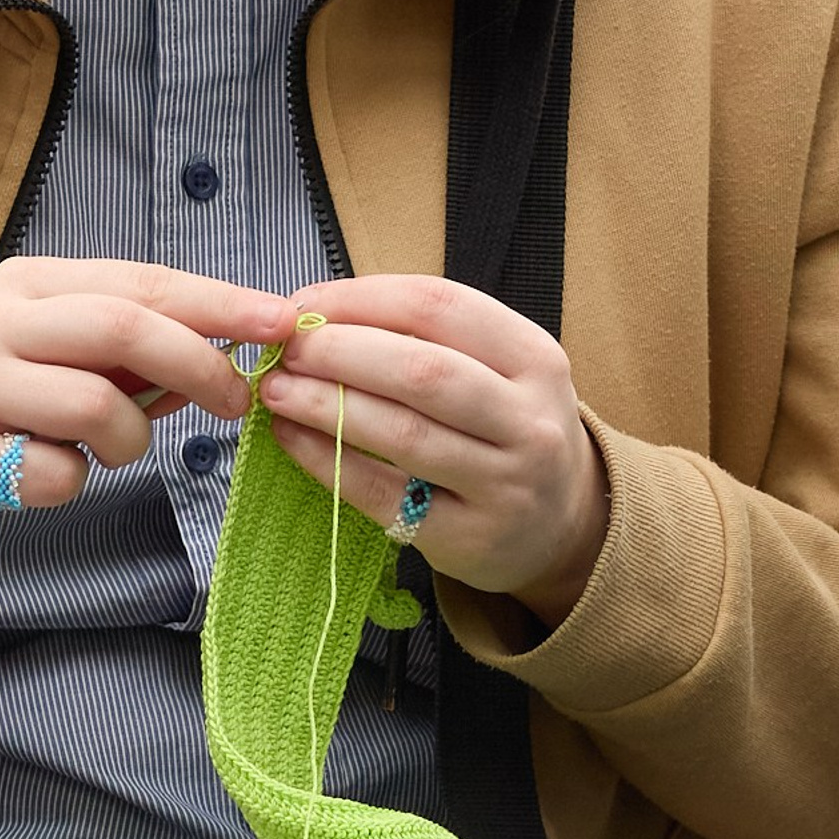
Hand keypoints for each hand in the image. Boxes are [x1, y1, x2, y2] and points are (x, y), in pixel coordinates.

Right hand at [0, 259, 294, 545]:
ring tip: (110, 446)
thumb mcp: (51, 340)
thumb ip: (126, 344)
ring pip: (94, 406)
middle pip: (120, 328)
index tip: (282, 320)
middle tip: (234, 399)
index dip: (219, 302)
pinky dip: (73, 482)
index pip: (141, 281)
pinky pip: (53, 475)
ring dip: (130, 438)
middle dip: (197, 362)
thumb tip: (221, 359)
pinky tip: (50, 471)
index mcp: (31, 283)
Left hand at [254, 275, 608, 626]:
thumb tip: (314, 314)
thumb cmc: (503, 428)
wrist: (562, 525)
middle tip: (286, 348)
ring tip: (275, 389)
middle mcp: (529, 420)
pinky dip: (326, 461)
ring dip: (324, 404)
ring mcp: (505, 484)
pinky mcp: (469, 539)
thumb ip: (421, 338)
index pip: (438, 306)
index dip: (361, 299)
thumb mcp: (495, 370)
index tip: (303, 304)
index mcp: (534, 357)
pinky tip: (291, 438)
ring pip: (402, 434)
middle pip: (422, 371)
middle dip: (340, 351)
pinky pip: (383, 493)